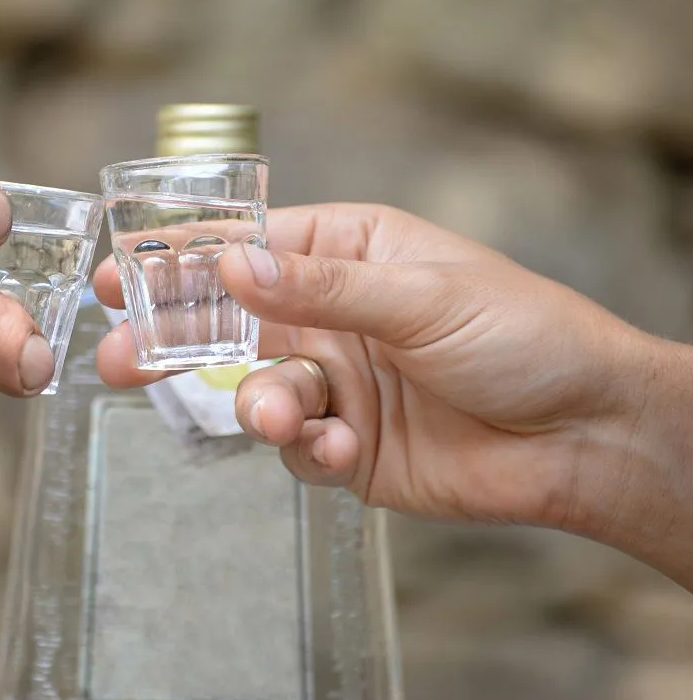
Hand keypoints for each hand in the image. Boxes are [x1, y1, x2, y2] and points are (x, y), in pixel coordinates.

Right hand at [95, 204, 692, 583]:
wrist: (583, 437)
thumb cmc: (522, 335)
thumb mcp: (421, 296)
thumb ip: (321, 289)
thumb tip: (231, 266)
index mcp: (347, 254)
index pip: (247, 249)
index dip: (181, 259)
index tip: (120, 271)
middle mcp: (330, 315)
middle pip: (228, 324)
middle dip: (174, 341)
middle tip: (117, 358)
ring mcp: (335, 382)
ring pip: (256, 390)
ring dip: (260, 405)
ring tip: (285, 418)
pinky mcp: (344, 446)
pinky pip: (295, 448)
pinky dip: (306, 451)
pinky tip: (338, 450)